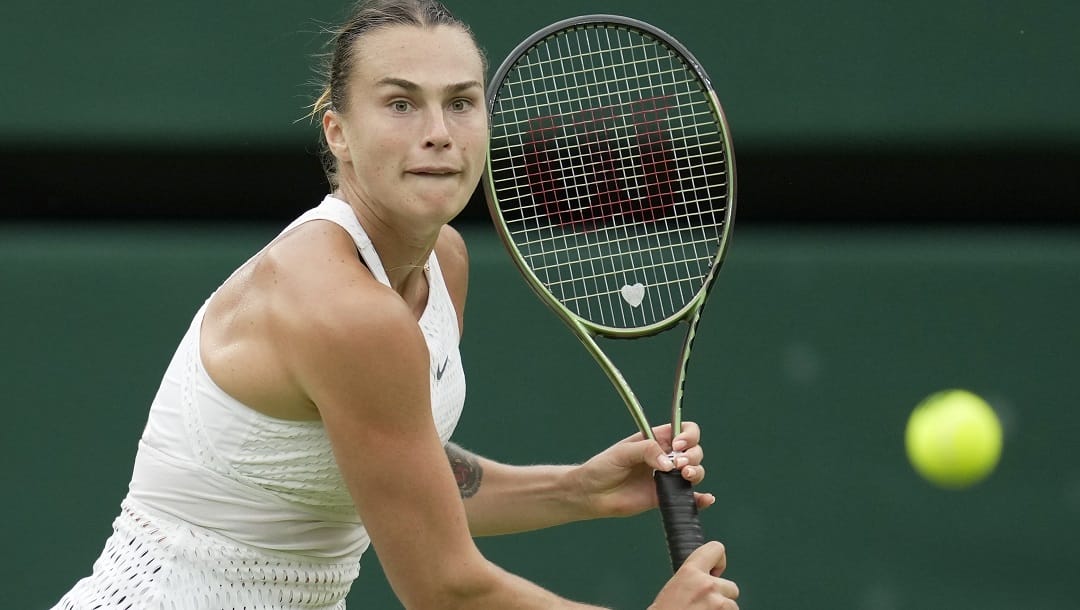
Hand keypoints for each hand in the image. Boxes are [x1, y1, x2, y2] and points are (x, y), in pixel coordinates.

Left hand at [573, 422, 715, 518]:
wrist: (591, 494)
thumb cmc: (603, 467)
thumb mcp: (622, 452)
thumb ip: (646, 451)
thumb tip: (668, 463)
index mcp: (656, 440)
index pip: (683, 430)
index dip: (688, 435)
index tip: (678, 444)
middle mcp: (665, 458)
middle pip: (694, 451)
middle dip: (693, 455)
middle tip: (678, 463)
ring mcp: (667, 478)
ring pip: (695, 472)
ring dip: (697, 472)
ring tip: (684, 475)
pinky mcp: (665, 497)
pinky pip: (689, 498)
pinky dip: (701, 499)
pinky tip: (706, 499)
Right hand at [650, 541, 739, 608]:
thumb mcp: (674, 588)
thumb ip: (692, 580)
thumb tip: (709, 578)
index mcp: (690, 572)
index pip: (717, 549)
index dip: (718, 562)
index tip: (714, 573)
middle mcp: (706, 584)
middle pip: (731, 586)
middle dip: (722, 597)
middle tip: (703, 606)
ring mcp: (717, 604)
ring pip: (732, 606)